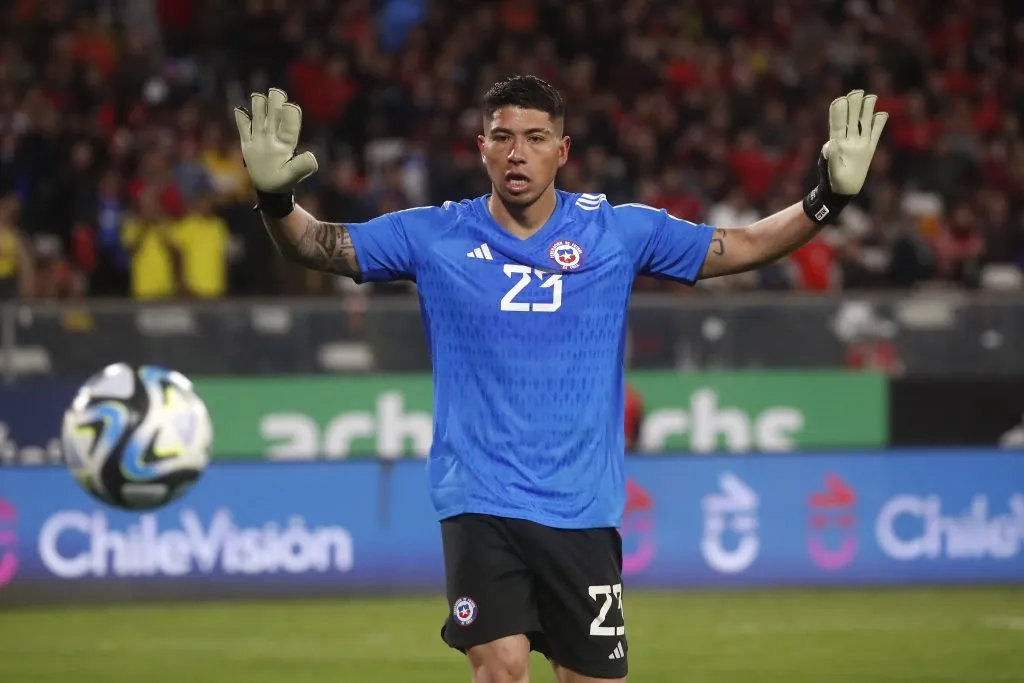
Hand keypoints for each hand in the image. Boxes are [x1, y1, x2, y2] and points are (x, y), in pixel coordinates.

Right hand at [233, 88, 317, 194]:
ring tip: (258, 96)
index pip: (289, 123)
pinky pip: (244, 128)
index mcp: (287, 142)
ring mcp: (261, 138)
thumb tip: (311, 155)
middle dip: (276, 102)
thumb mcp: (293, 176)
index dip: (290, 114)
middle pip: (274, 114)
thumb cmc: (284, 181)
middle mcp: (274, 136)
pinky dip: (241, 119)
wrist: (269, 187)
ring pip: (259, 116)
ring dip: (259, 106)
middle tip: (276, 92)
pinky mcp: (248, 143)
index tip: (289, 106)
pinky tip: (240, 111)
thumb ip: (302, 166)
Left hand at [802, 89, 887, 223]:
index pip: (838, 124)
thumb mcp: (829, 169)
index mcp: (837, 143)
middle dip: (853, 106)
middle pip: (851, 119)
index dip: (839, 112)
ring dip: (866, 110)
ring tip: (871, 96)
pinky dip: (879, 125)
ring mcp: (859, 144)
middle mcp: (848, 140)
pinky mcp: (869, 149)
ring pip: (863, 123)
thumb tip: (830, 143)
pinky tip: (882, 114)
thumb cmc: (831, 180)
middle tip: (856, 91)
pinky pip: (875, 134)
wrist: (841, 191)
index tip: (841, 100)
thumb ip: (829, 156)